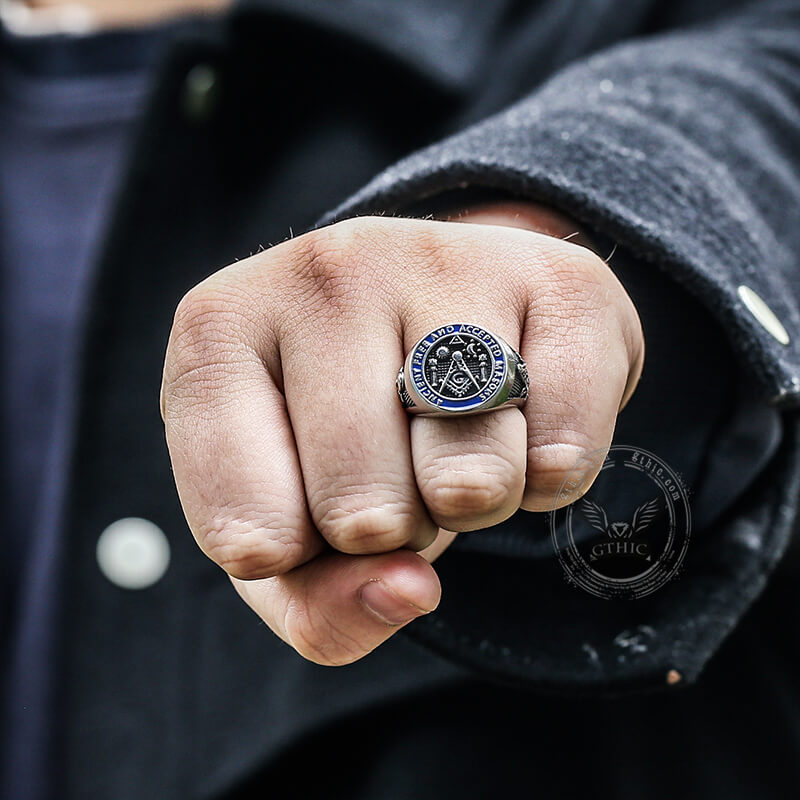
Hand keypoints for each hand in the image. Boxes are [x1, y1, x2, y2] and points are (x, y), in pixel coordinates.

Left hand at [160, 205, 643, 664]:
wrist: (448, 319)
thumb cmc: (344, 433)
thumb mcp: (293, 530)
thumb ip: (319, 604)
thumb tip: (407, 589)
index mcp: (217, 331)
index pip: (247, 535)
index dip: (297, 553)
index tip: (306, 498)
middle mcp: (321, 271)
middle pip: (362, 511)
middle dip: (392, 526)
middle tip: (393, 461)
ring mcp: (441, 257)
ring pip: (469, 479)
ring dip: (472, 501)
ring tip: (453, 437)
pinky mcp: (558, 277)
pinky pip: (564, 455)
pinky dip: (548, 476)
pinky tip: (520, 418)